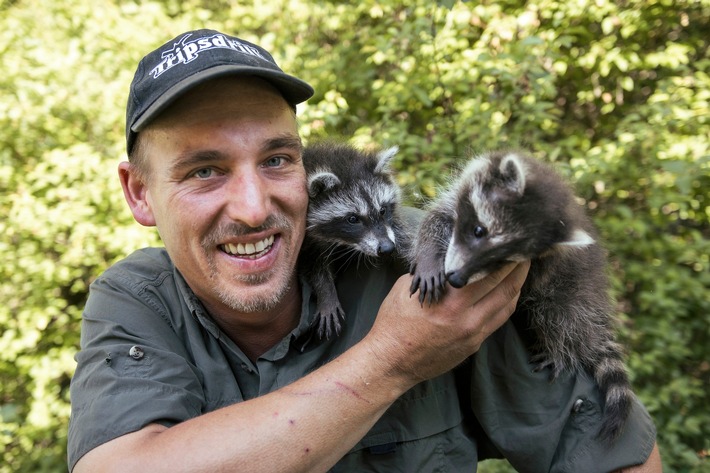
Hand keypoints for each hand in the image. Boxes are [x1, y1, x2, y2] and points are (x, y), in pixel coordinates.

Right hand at [365, 261, 529, 385]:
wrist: (391, 361)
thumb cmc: (394, 321)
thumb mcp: (410, 287)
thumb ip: (434, 272)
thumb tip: (450, 256)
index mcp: (451, 301)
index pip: (489, 273)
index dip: (505, 257)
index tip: (511, 243)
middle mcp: (467, 319)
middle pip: (506, 288)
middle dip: (519, 268)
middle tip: (525, 252)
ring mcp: (474, 334)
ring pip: (507, 306)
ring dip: (517, 285)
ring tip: (521, 269)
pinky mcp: (474, 345)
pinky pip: (497, 320)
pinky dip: (506, 303)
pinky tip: (506, 292)